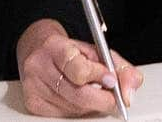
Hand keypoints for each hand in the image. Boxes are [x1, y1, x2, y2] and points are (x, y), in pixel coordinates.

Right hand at [17, 18, 142, 117]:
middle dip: (102, 100)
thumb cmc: (70, 51)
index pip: (78, 68)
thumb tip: (129, 92)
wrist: (39, 49)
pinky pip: (62, 116)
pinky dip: (77, 111)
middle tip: (115, 99)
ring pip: (72, 108)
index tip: (112, 80)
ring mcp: (33, 87)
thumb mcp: (96, 51)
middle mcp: (40, 66)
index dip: (98, 76)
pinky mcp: (32, 103)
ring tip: (95, 94)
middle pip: (77, 94)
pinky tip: (78, 99)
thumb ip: (119, 67)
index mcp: (55, 47)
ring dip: (90, 106)